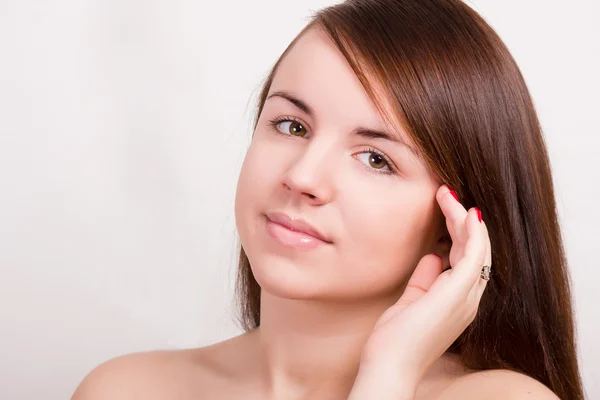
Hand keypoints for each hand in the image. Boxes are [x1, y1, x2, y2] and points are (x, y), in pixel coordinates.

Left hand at [353, 184, 491, 394]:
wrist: (389, 367)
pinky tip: (463, 212)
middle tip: (446, 194)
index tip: (443, 208)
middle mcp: (467, 298)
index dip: (458, 230)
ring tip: (448, 195)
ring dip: (463, 218)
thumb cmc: (396, 340)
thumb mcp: (411, 301)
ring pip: (477, 248)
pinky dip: (472, 232)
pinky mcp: (457, 294)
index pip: (465, 258)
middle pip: (475, 249)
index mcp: (456, 300)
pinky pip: (474, 256)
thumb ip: (424, 279)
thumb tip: (432, 255)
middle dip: (462, 219)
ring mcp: (465, 297)